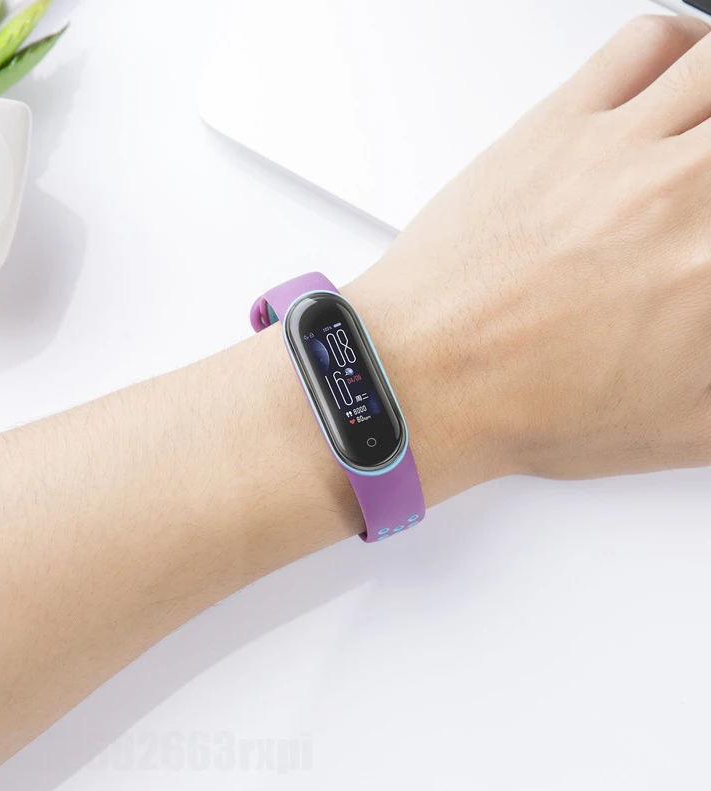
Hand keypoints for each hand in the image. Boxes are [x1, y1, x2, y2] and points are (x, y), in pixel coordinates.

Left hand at [347, 15, 710, 501]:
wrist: (425, 379)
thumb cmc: (523, 406)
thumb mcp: (674, 429)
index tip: (707, 252)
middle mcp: (684, 197)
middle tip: (699, 206)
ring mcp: (621, 151)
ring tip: (702, 141)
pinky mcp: (559, 125)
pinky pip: (648, 43)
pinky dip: (680, 49)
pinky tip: (672, 90)